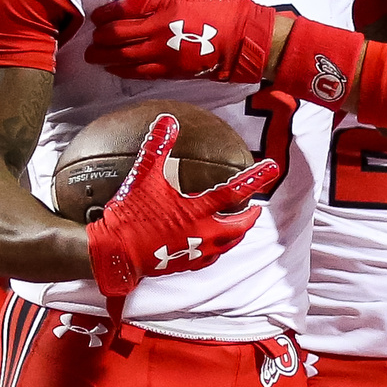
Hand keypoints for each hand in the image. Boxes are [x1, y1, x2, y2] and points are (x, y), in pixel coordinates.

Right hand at [82, 113, 278, 300]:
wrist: (115, 252)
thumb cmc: (130, 215)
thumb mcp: (143, 176)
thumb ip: (158, 147)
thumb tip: (167, 121)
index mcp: (198, 210)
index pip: (235, 191)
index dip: (256, 177)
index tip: (271, 168)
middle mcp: (203, 233)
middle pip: (239, 226)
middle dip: (250, 217)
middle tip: (256, 209)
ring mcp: (194, 252)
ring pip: (227, 245)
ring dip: (237, 234)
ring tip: (239, 227)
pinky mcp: (183, 264)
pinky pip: (209, 258)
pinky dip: (217, 250)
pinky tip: (212, 246)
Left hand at [90, 0, 284, 82]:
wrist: (248, 38)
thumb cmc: (229, 5)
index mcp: (167, 3)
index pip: (127, 8)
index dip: (107, 13)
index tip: (96, 17)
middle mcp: (161, 29)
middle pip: (120, 35)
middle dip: (101, 38)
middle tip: (91, 40)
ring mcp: (166, 53)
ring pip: (126, 56)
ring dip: (106, 56)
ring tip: (94, 56)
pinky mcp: (174, 70)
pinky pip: (141, 72)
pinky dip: (124, 71)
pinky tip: (114, 69)